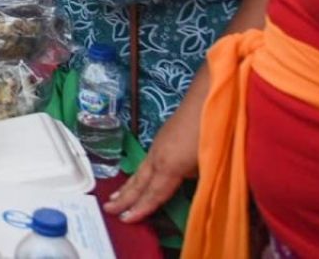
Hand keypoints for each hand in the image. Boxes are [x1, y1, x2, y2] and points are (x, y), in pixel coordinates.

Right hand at [105, 104, 199, 222]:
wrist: (207, 98)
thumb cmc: (210, 131)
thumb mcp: (208, 163)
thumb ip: (196, 181)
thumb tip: (191, 189)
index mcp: (169, 165)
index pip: (153, 193)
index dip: (140, 209)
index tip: (126, 220)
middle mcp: (159, 157)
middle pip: (139, 182)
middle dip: (124, 198)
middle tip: (108, 209)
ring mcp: (159, 145)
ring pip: (140, 171)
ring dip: (128, 186)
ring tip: (115, 197)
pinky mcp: (163, 138)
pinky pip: (146, 163)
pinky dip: (137, 175)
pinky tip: (138, 177)